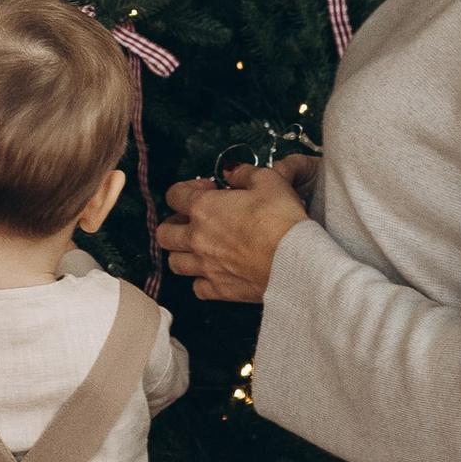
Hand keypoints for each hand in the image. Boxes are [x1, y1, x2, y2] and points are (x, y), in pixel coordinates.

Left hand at [155, 162, 309, 303]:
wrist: (296, 262)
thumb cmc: (282, 221)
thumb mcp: (268, 180)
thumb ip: (244, 173)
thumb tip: (233, 171)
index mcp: (204, 208)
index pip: (174, 195)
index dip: (187, 188)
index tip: (207, 189)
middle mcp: (198, 238)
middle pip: (164, 232)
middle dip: (175, 223)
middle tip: (194, 219)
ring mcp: (206, 267)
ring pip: (174, 262)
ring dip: (182, 253)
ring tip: (200, 246)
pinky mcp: (220, 290)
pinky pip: (197, 288)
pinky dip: (201, 280)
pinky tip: (215, 272)